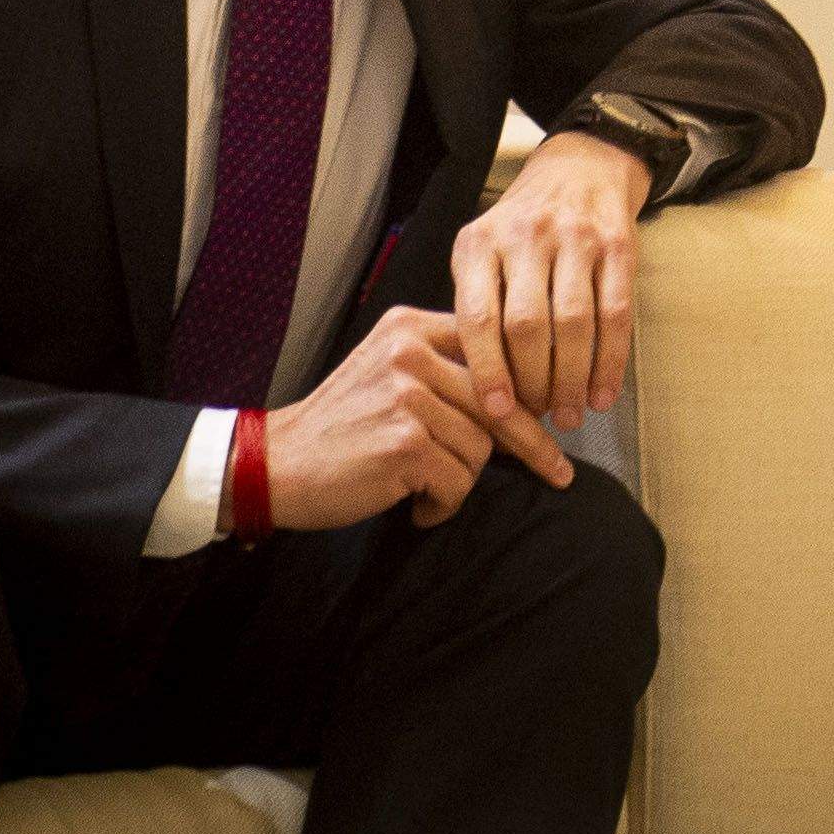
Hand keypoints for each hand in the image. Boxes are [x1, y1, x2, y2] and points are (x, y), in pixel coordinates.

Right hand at [267, 305, 563, 531]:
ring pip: (481, 447)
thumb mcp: (387, 370)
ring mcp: (408, 395)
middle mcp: (410, 351)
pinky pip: (458, 481)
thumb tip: (524, 399)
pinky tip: (418, 507)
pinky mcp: (405, 442)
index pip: (493, 349)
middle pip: (500, 400)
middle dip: (529, 444)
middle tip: (557, 472)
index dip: (527, 388)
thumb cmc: (340, 425)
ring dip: (460, 480)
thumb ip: (444, 369)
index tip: (552, 417)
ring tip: (428, 489)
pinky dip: (444, 503)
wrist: (276, 464)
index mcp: (411, 326)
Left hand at [455, 126, 650, 444]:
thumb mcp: (482, 251)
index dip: (489, 371)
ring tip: (572, 414)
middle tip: (540, 417)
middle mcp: (526, 236)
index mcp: (480, 243)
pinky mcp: (618, 245)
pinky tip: (603, 393)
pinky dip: (611, 362)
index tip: (499, 412)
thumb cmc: (521, 228)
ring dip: (574, 380)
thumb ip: (478, 306)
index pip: (480, 317)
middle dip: (535, 382)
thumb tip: (483, 390)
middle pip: (528, 325)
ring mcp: (575, 237)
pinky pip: (616, 314)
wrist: (579, 167)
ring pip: (574, 323)